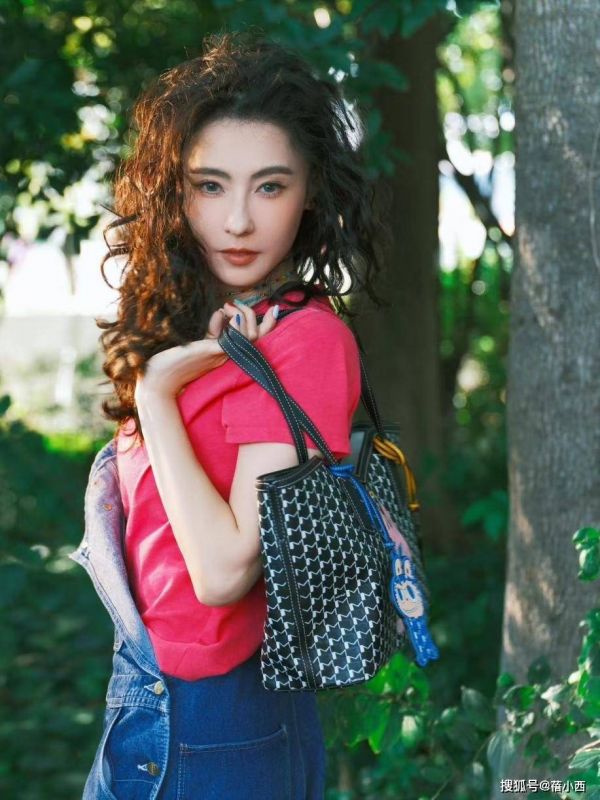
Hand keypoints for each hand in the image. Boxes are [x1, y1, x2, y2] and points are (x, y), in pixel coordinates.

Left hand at [135, 301, 279, 402]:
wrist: (158, 379)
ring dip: (243, 315)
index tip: (272, 307)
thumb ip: (212, 330)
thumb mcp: (197, 341)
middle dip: (255, 315)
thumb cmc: (173, 360)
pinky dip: (237, 323)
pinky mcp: (215, 352)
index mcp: (226, 353)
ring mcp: (224, 354)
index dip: (268, 324)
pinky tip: (224, 312)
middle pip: (258, 335)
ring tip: (227, 307)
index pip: (255, 339)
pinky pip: (237, 338)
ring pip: (251, 335)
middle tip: (235, 304)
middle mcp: (229, 355)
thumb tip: (221, 312)